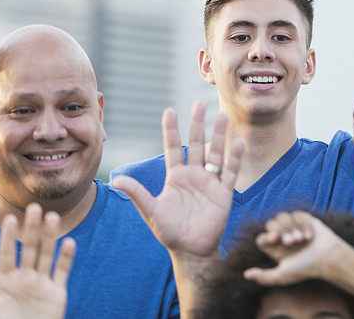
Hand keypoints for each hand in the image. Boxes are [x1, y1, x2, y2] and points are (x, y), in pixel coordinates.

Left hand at [0, 203, 75, 318]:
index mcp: (7, 280)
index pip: (7, 254)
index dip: (9, 237)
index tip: (10, 218)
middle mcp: (25, 277)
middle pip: (30, 248)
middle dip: (31, 229)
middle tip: (34, 208)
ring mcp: (42, 283)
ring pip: (47, 254)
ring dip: (50, 236)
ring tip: (52, 217)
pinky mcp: (57, 291)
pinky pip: (62, 271)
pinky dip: (66, 257)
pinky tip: (68, 242)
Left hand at [113, 102, 243, 258]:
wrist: (191, 250)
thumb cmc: (170, 232)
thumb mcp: (152, 211)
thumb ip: (138, 194)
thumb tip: (115, 180)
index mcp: (176, 176)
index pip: (173, 147)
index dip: (171, 130)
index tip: (170, 110)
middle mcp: (194, 175)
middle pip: (197, 144)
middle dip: (198, 124)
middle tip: (199, 103)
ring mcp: (210, 182)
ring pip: (216, 153)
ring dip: (220, 135)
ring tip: (223, 116)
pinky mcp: (223, 192)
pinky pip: (230, 172)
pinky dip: (234, 158)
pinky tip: (237, 142)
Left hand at [243, 211, 344, 285]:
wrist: (327, 258)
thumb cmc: (305, 268)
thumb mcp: (282, 276)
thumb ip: (264, 277)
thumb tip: (245, 275)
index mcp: (274, 249)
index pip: (261, 237)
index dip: (266, 236)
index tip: (275, 240)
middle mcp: (282, 237)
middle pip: (271, 224)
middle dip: (281, 231)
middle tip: (292, 242)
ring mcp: (292, 227)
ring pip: (282, 217)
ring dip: (291, 227)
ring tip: (301, 240)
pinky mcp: (303, 219)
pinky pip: (296, 214)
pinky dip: (303, 224)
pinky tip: (310, 236)